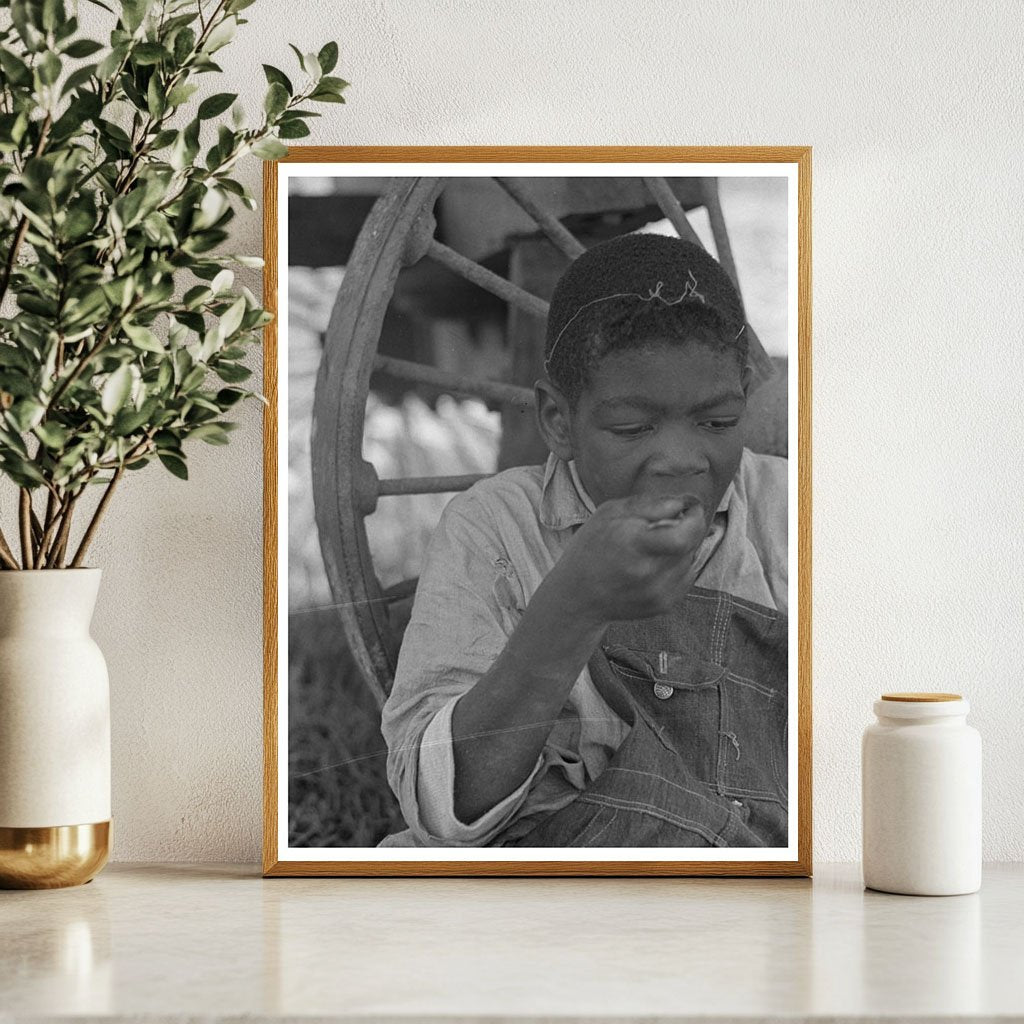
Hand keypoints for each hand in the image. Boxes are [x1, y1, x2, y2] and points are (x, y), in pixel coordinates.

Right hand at [548, 492, 707, 624]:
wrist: (577, 596)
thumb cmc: (591, 548)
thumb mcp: (610, 513)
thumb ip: (650, 504)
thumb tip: (683, 503)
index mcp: (633, 544)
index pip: (684, 535)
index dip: (695, 518)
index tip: (691, 508)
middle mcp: (648, 572)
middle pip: (691, 545)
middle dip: (687, 530)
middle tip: (670, 524)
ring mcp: (657, 593)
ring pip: (690, 561)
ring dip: (681, 550)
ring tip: (654, 548)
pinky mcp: (663, 605)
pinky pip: (686, 578)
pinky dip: (677, 567)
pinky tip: (654, 566)